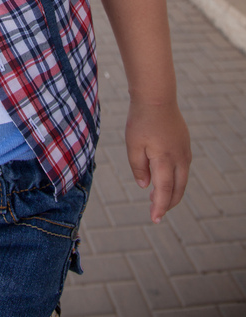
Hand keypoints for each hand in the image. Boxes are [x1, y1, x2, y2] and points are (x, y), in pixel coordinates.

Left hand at [125, 100, 190, 223]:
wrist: (156, 97)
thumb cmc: (141, 120)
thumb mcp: (133, 145)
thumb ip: (138, 168)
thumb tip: (146, 186)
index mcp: (165, 160)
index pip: (165, 191)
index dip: (160, 207)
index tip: (155, 219)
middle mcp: (179, 158)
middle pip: (178, 189)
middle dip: (168, 203)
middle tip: (155, 210)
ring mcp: (184, 151)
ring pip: (182, 179)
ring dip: (172, 191)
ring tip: (157, 196)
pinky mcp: (185, 144)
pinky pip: (183, 167)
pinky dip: (175, 178)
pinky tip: (164, 176)